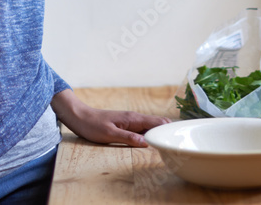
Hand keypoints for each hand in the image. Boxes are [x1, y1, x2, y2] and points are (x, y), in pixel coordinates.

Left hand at [51, 89, 171, 147]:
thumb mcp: (109, 134)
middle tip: (179, 141)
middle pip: (157, 124)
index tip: (179, 136)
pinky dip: (150, 134)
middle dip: (168, 131)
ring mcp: (131, 121)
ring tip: (171, 141)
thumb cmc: (93, 125)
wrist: (80, 117)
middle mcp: (135, 118)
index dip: (169, 129)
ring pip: (151, 126)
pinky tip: (153, 140)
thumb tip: (146, 142)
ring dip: (160, 133)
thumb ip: (128, 138)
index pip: (157, 123)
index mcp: (133, 119)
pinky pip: (143, 129)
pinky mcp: (127, 124)